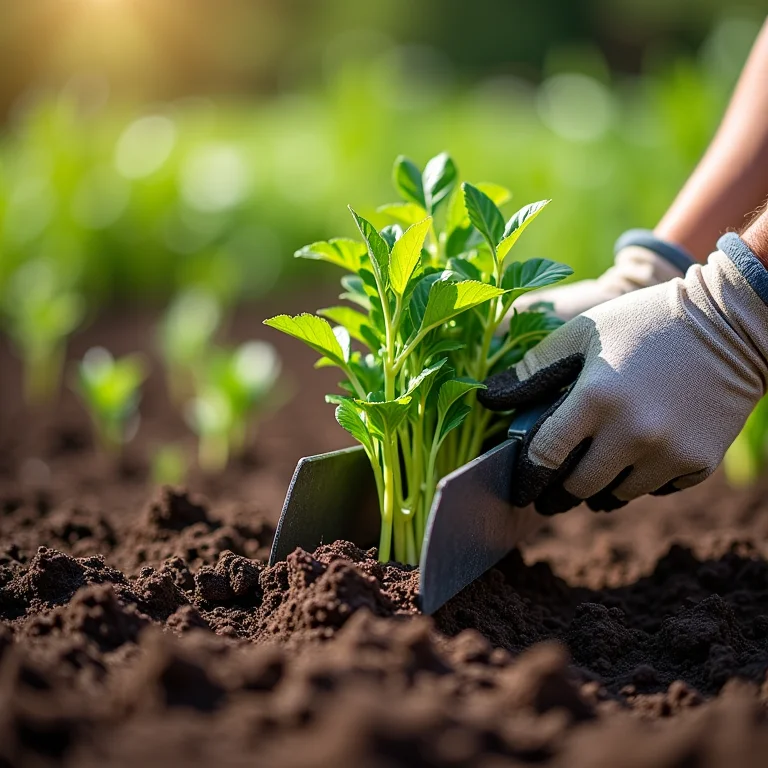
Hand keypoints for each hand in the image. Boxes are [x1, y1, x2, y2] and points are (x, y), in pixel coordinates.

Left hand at [480, 234, 767, 515]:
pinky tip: (639, 455)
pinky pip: (655, 490)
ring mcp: (668, 451)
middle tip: (552, 487)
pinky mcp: (698, 463)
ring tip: (594, 468)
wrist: (730, 323)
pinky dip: (640, 479)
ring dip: (599, 486)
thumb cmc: (643, 323)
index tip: (520, 486)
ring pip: (615, 495)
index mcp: (596, 397)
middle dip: (558, 490)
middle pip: (577, 487)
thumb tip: (489, 397)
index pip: (544, 457)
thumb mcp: (583, 332)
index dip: (526, 477)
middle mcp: (632, 432)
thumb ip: (534, 367)